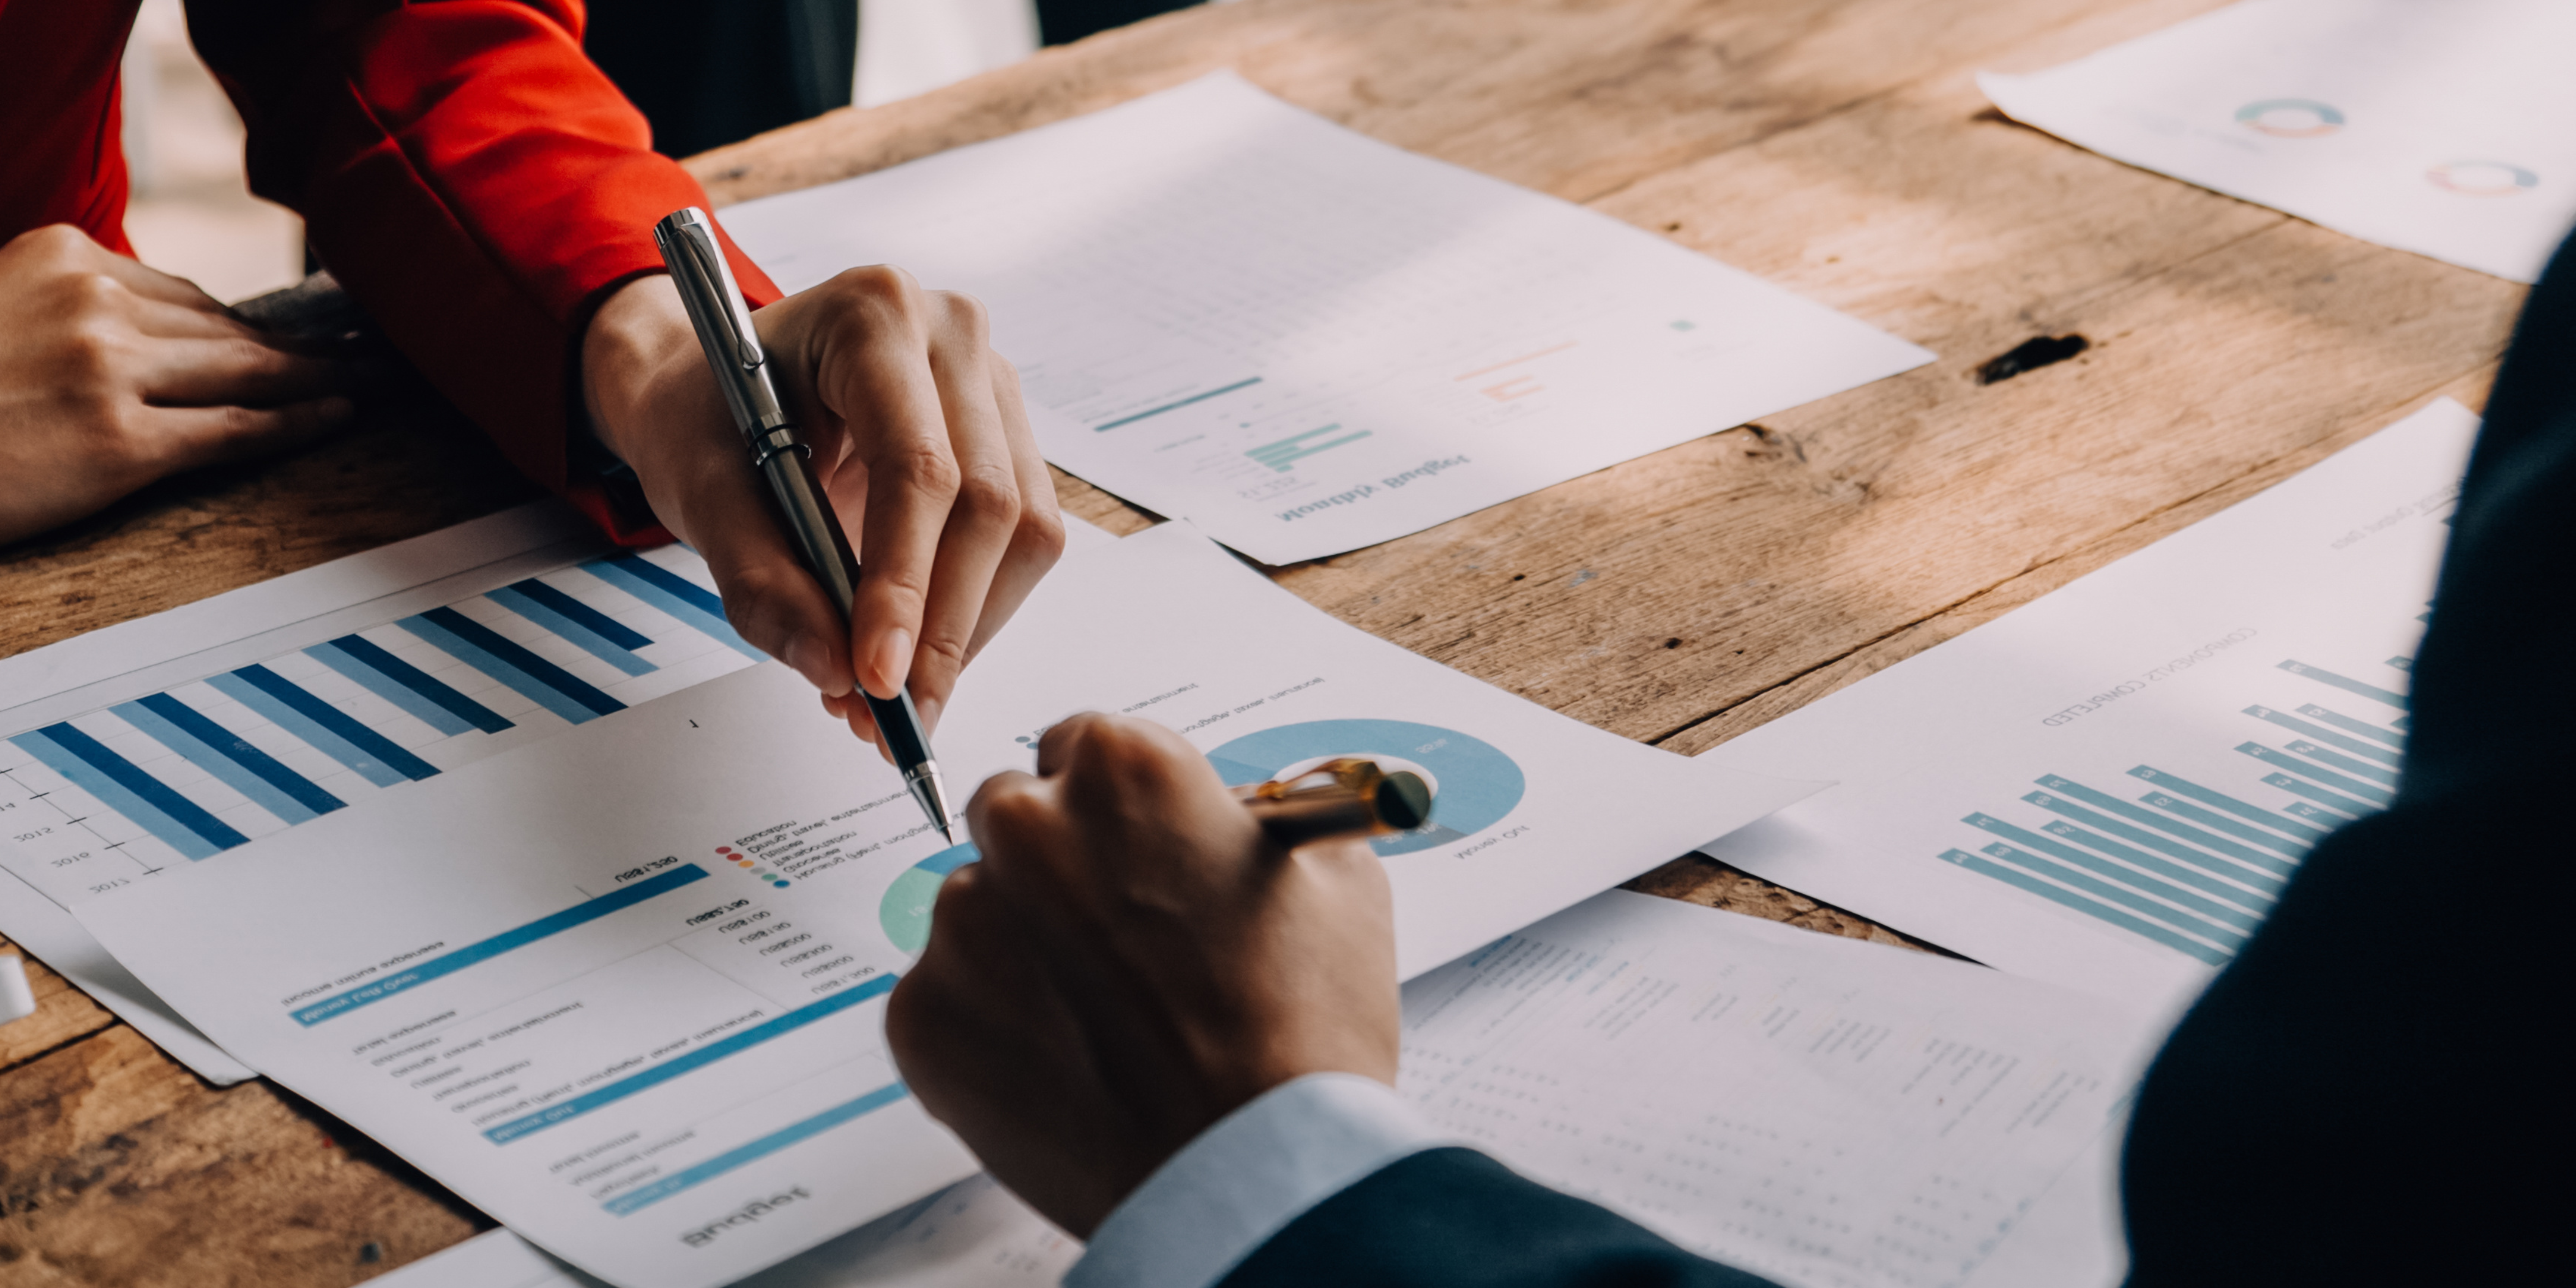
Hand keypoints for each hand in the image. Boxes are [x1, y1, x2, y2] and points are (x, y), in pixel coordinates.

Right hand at [0, 225, 352, 544]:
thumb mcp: (4, 305)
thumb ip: (72, 308)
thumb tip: (157, 333)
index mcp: (62, 255)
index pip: (181, 296)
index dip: (244, 326)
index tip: (287, 339)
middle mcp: (91, 300)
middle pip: (222, 328)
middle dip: (299, 346)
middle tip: (359, 352)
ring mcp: (107, 368)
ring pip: (245, 369)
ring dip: (320, 376)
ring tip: (368, 380)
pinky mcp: (117, 440)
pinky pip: (232, 428)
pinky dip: (295, 422)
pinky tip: (337, 414)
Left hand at [580, 268, 1063, 752]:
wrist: (717, 388)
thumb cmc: (707, 417)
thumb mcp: (699, 492)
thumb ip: (760, 583)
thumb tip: (834, 671)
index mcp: (872, 315)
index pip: (918, 466)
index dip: (905, 582)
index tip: (877, 677)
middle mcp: (953, 333)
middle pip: (988, 505)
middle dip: (941, 628)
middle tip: (891, 716)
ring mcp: (994, 385)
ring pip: (1025, 532)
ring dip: (967, 632)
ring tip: (896, 699)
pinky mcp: (1011, 437)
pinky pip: (1025, 543)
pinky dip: (974, 613)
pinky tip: (916, 652)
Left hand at [884, 713, 1400, 1235]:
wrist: (1251, 1172)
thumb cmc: (1303, 1028)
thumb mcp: (1338, 879)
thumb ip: (1268, 820)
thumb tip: (1240, 816)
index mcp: (1123, 769)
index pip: (1083, 746)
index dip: (1117, 808)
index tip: (1137, 853)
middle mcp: (1027, 825)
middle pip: (1015, 816)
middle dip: (1057, 864)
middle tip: (1118, 941)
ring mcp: (963, 923)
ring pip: (977, 912)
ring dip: (1023, 950)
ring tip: (1104, 1022)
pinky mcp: (921, 1015)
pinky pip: (948, 1000)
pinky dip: (993, 1029)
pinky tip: (1067, 1067)